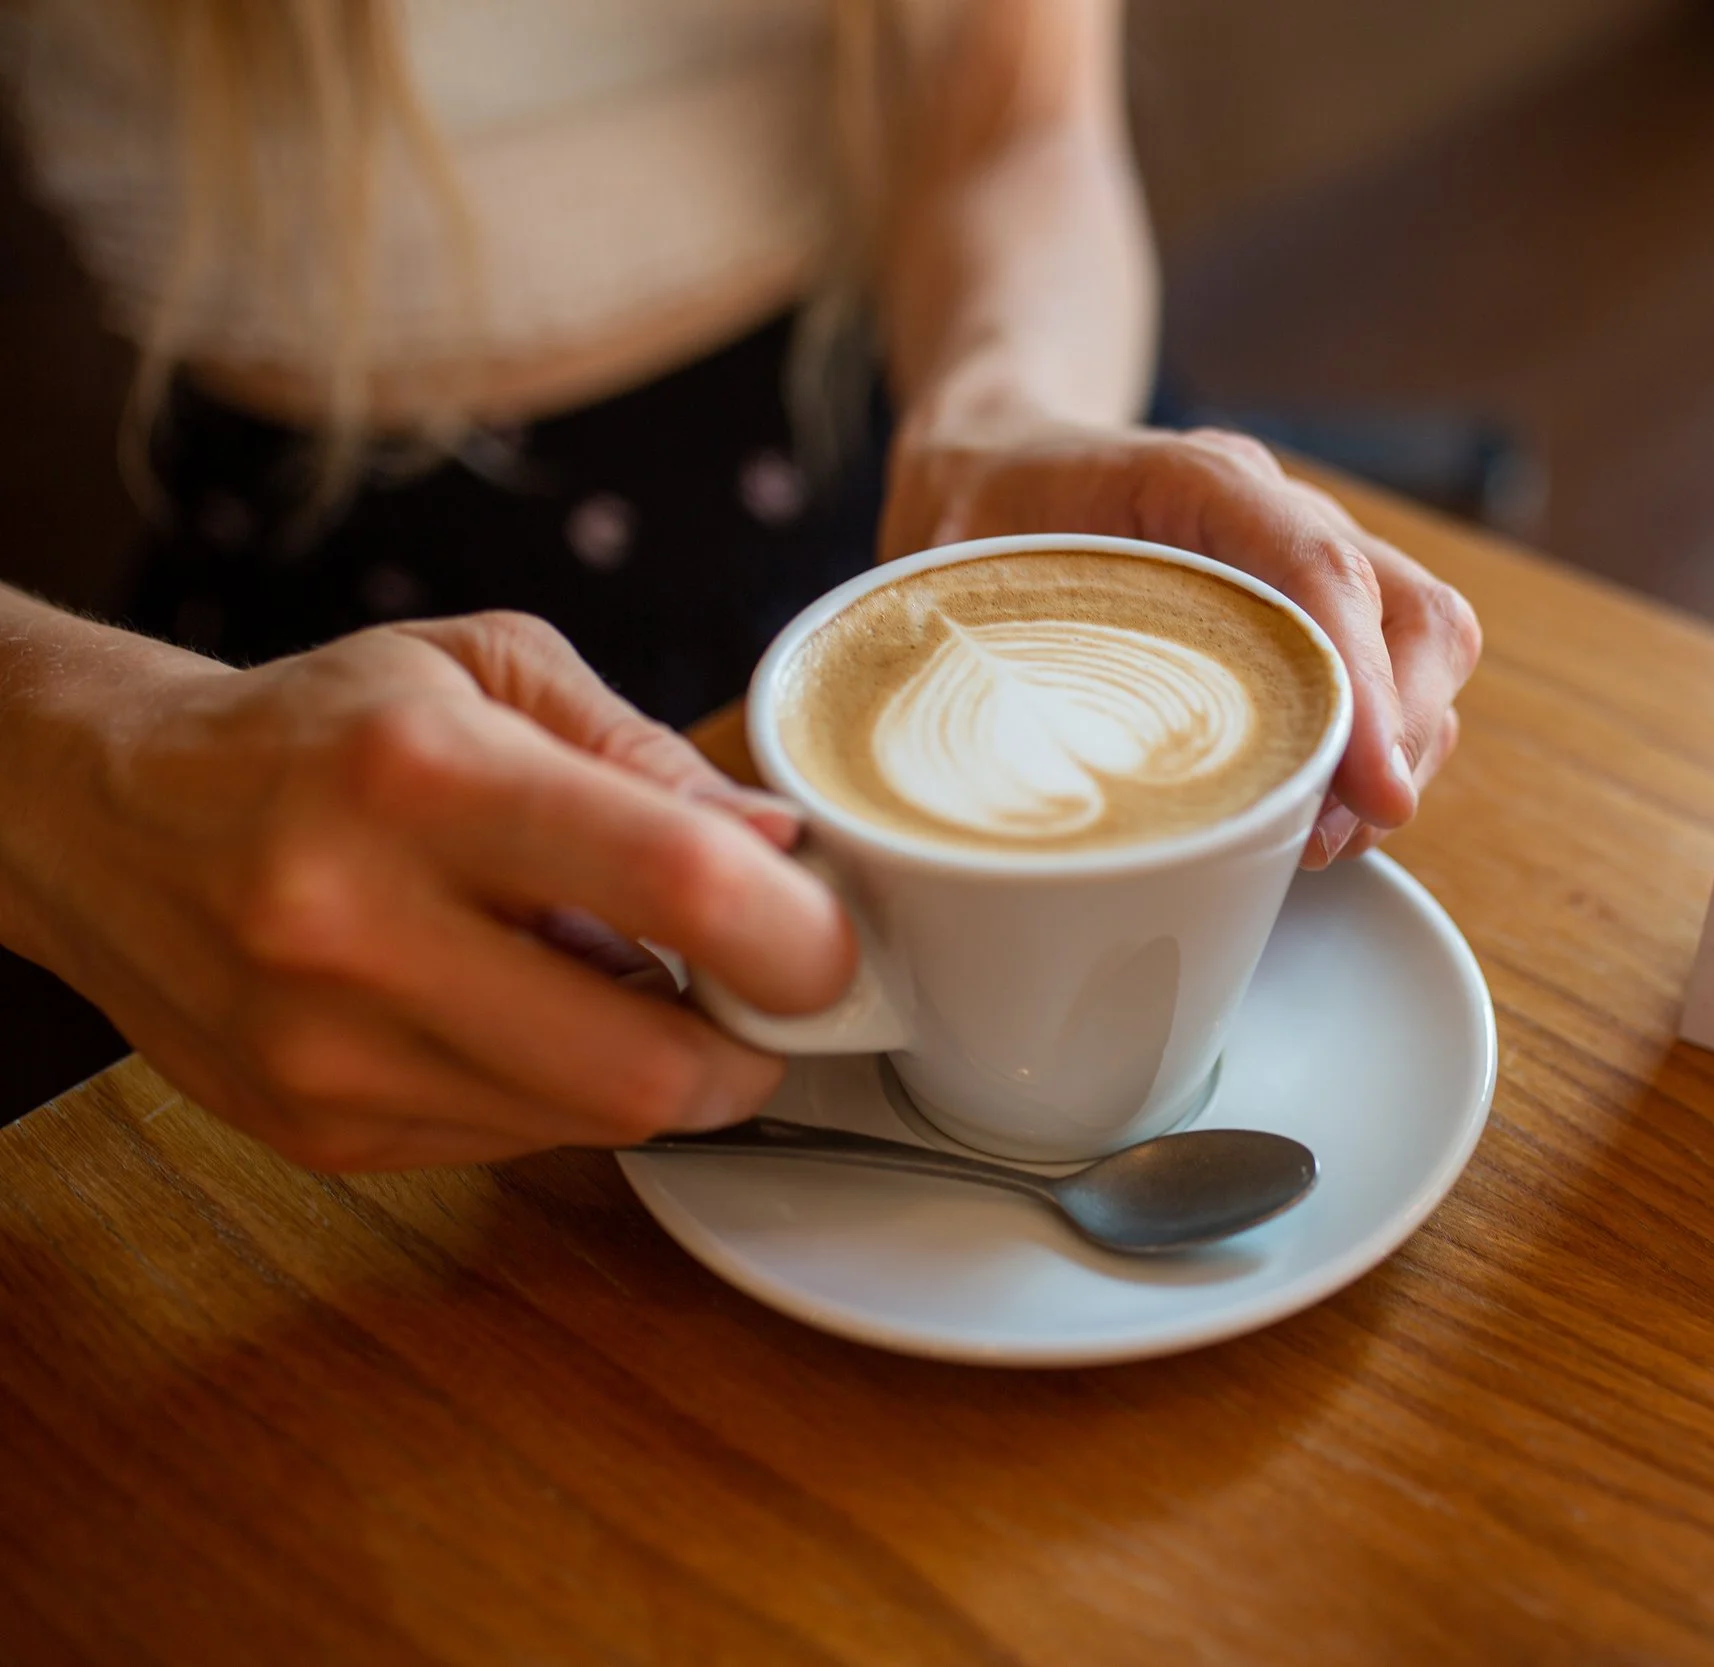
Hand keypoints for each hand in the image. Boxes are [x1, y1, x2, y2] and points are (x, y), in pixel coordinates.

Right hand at [9, 612, 851, 1170]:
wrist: (103, 819)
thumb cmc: (324, 730)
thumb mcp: (487, 672)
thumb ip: (648, 755)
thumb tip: (784, 847)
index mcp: (421, 775)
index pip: (674, 882)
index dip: (797, 937)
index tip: (833, 945)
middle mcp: (356, 923)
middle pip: (647, 1065)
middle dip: (751, 1052)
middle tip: (765, 1001)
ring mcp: (326, 1049)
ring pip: (592, 1122)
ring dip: (658, 1071)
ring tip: (622, 982)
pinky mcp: (315, 1132)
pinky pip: (518, 1145)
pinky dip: (563, 1092)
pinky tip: (524, 1014)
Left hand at [883, 411, 1482, 865]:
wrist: (1001, 461)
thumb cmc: (982, 516)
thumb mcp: (952, 564)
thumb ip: (977, 640)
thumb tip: (1001, 759)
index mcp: (1201, 479)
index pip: (1318, 567)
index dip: (1361, 684)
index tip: (1371, 791)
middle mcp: (1279, 511)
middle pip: (1412, 610)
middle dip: (1401, 736)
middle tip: (1334, 838)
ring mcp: (1309, 559)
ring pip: (1425, 645)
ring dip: (1398, 756)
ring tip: (1322, 842)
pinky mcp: (1316, 615)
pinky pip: (1398, 678)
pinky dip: (1378, 756)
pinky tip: (1313, 816)